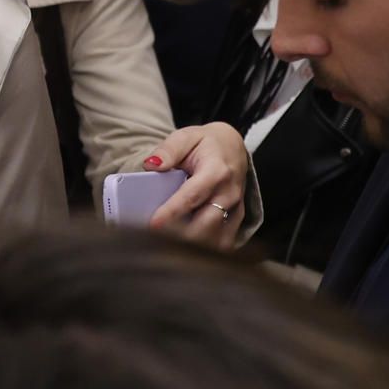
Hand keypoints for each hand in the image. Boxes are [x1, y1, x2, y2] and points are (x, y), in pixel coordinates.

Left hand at [143, 122, 247, 248]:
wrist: (233, 147)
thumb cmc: (206, 143)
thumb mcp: (186, 137)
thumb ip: (168, 150)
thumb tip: (151, 165)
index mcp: (216, 171)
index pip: (191, 196)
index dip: (172, 212)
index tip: (153, 225)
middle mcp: (229, 193)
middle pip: (205, 224)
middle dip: (179, 236)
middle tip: (153, 241)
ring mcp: (236, 208)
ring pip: (216, 238)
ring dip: (192, 247)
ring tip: (166, 248)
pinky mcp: (237, 218)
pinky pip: (223, 242)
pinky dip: (205, 251)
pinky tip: (185, 251)